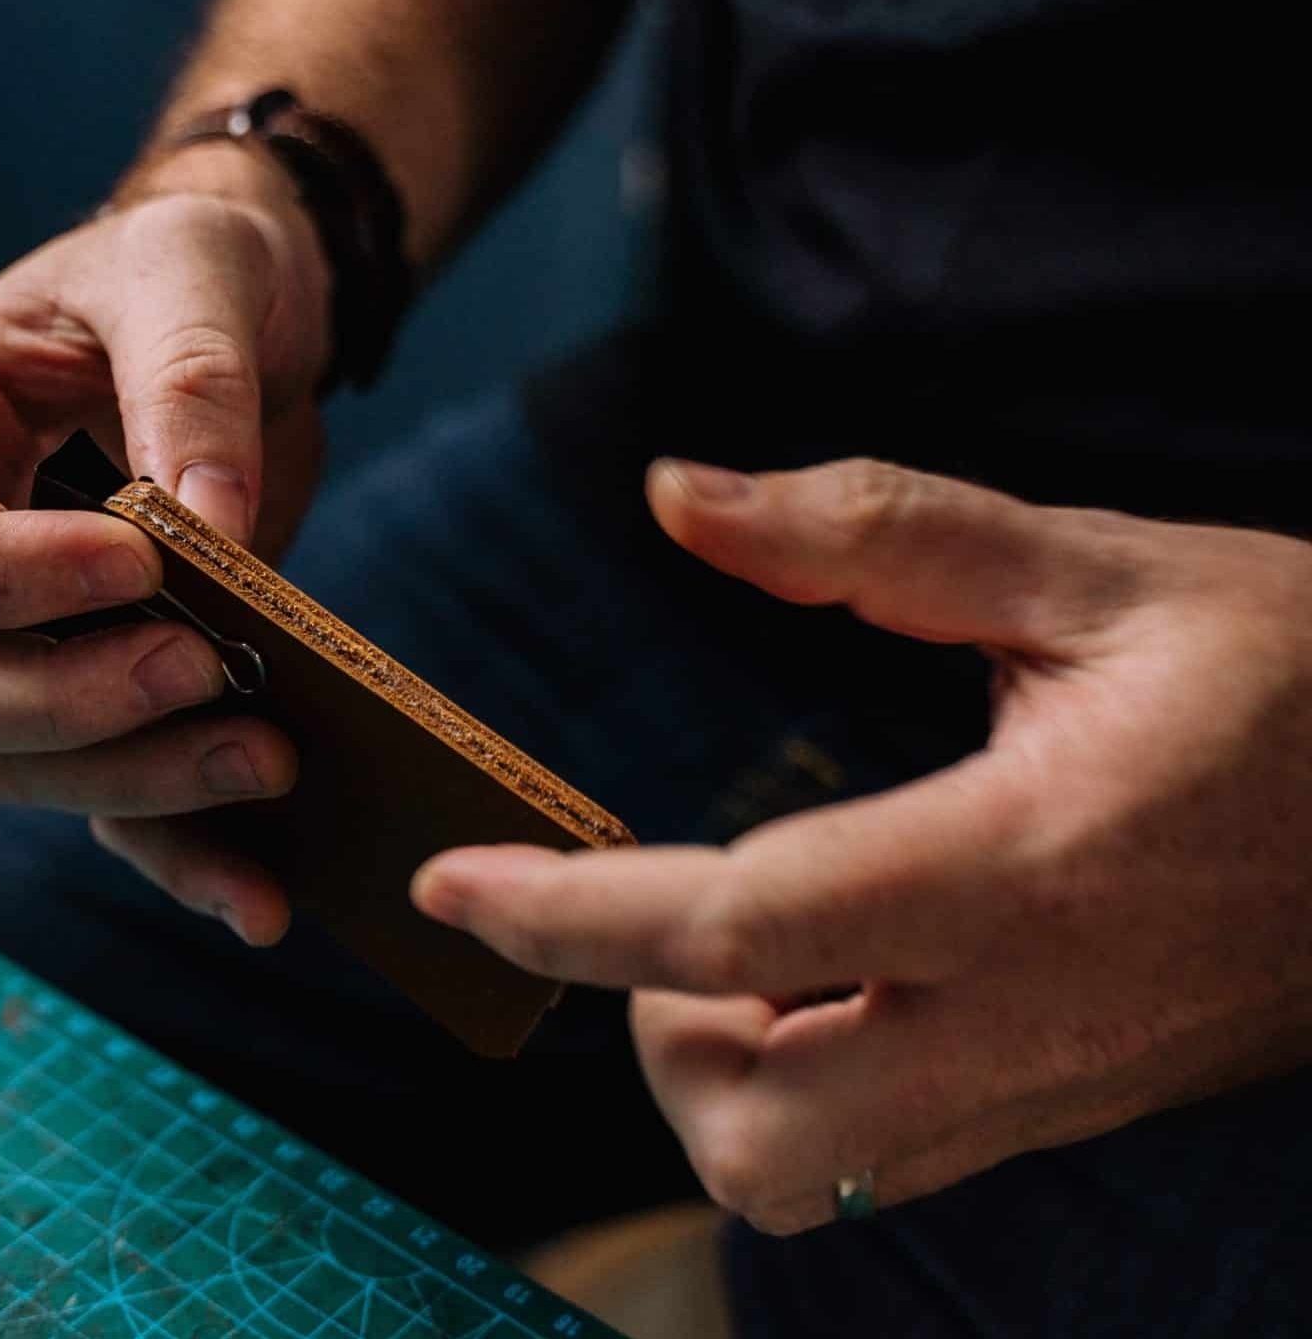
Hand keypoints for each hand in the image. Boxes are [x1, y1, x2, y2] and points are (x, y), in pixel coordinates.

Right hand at [0, 145, 329, 944]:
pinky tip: (263, 894)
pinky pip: (107, 806)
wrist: (247, 310)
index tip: (136, 562)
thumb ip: (190, 379)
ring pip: (6, 763)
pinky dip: (179, 855)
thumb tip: (209, 524)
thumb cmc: (182, 266)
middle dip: (53, 703)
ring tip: (272, 757)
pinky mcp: (94, 700)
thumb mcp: (189, 272)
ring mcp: (2, 645)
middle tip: (197, 670)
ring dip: (131, 782)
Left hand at [411, 457, 1311, 1232]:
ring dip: (721, 1078)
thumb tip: (679, 495)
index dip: (567, 912)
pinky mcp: (1068, 1113)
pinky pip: (883, 1167)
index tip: (448, 882)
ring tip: (753, 950)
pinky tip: (827, 985)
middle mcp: (1026, 1013)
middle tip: (660, 909)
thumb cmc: (1302, 674)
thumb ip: (873, 531)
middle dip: (647, 1033)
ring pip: (808, 1177)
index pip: (735, 929)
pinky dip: (802, 1097)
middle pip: (752, 1125)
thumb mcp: (1103, 567)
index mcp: (1020, 865)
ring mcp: (1051, 1088)